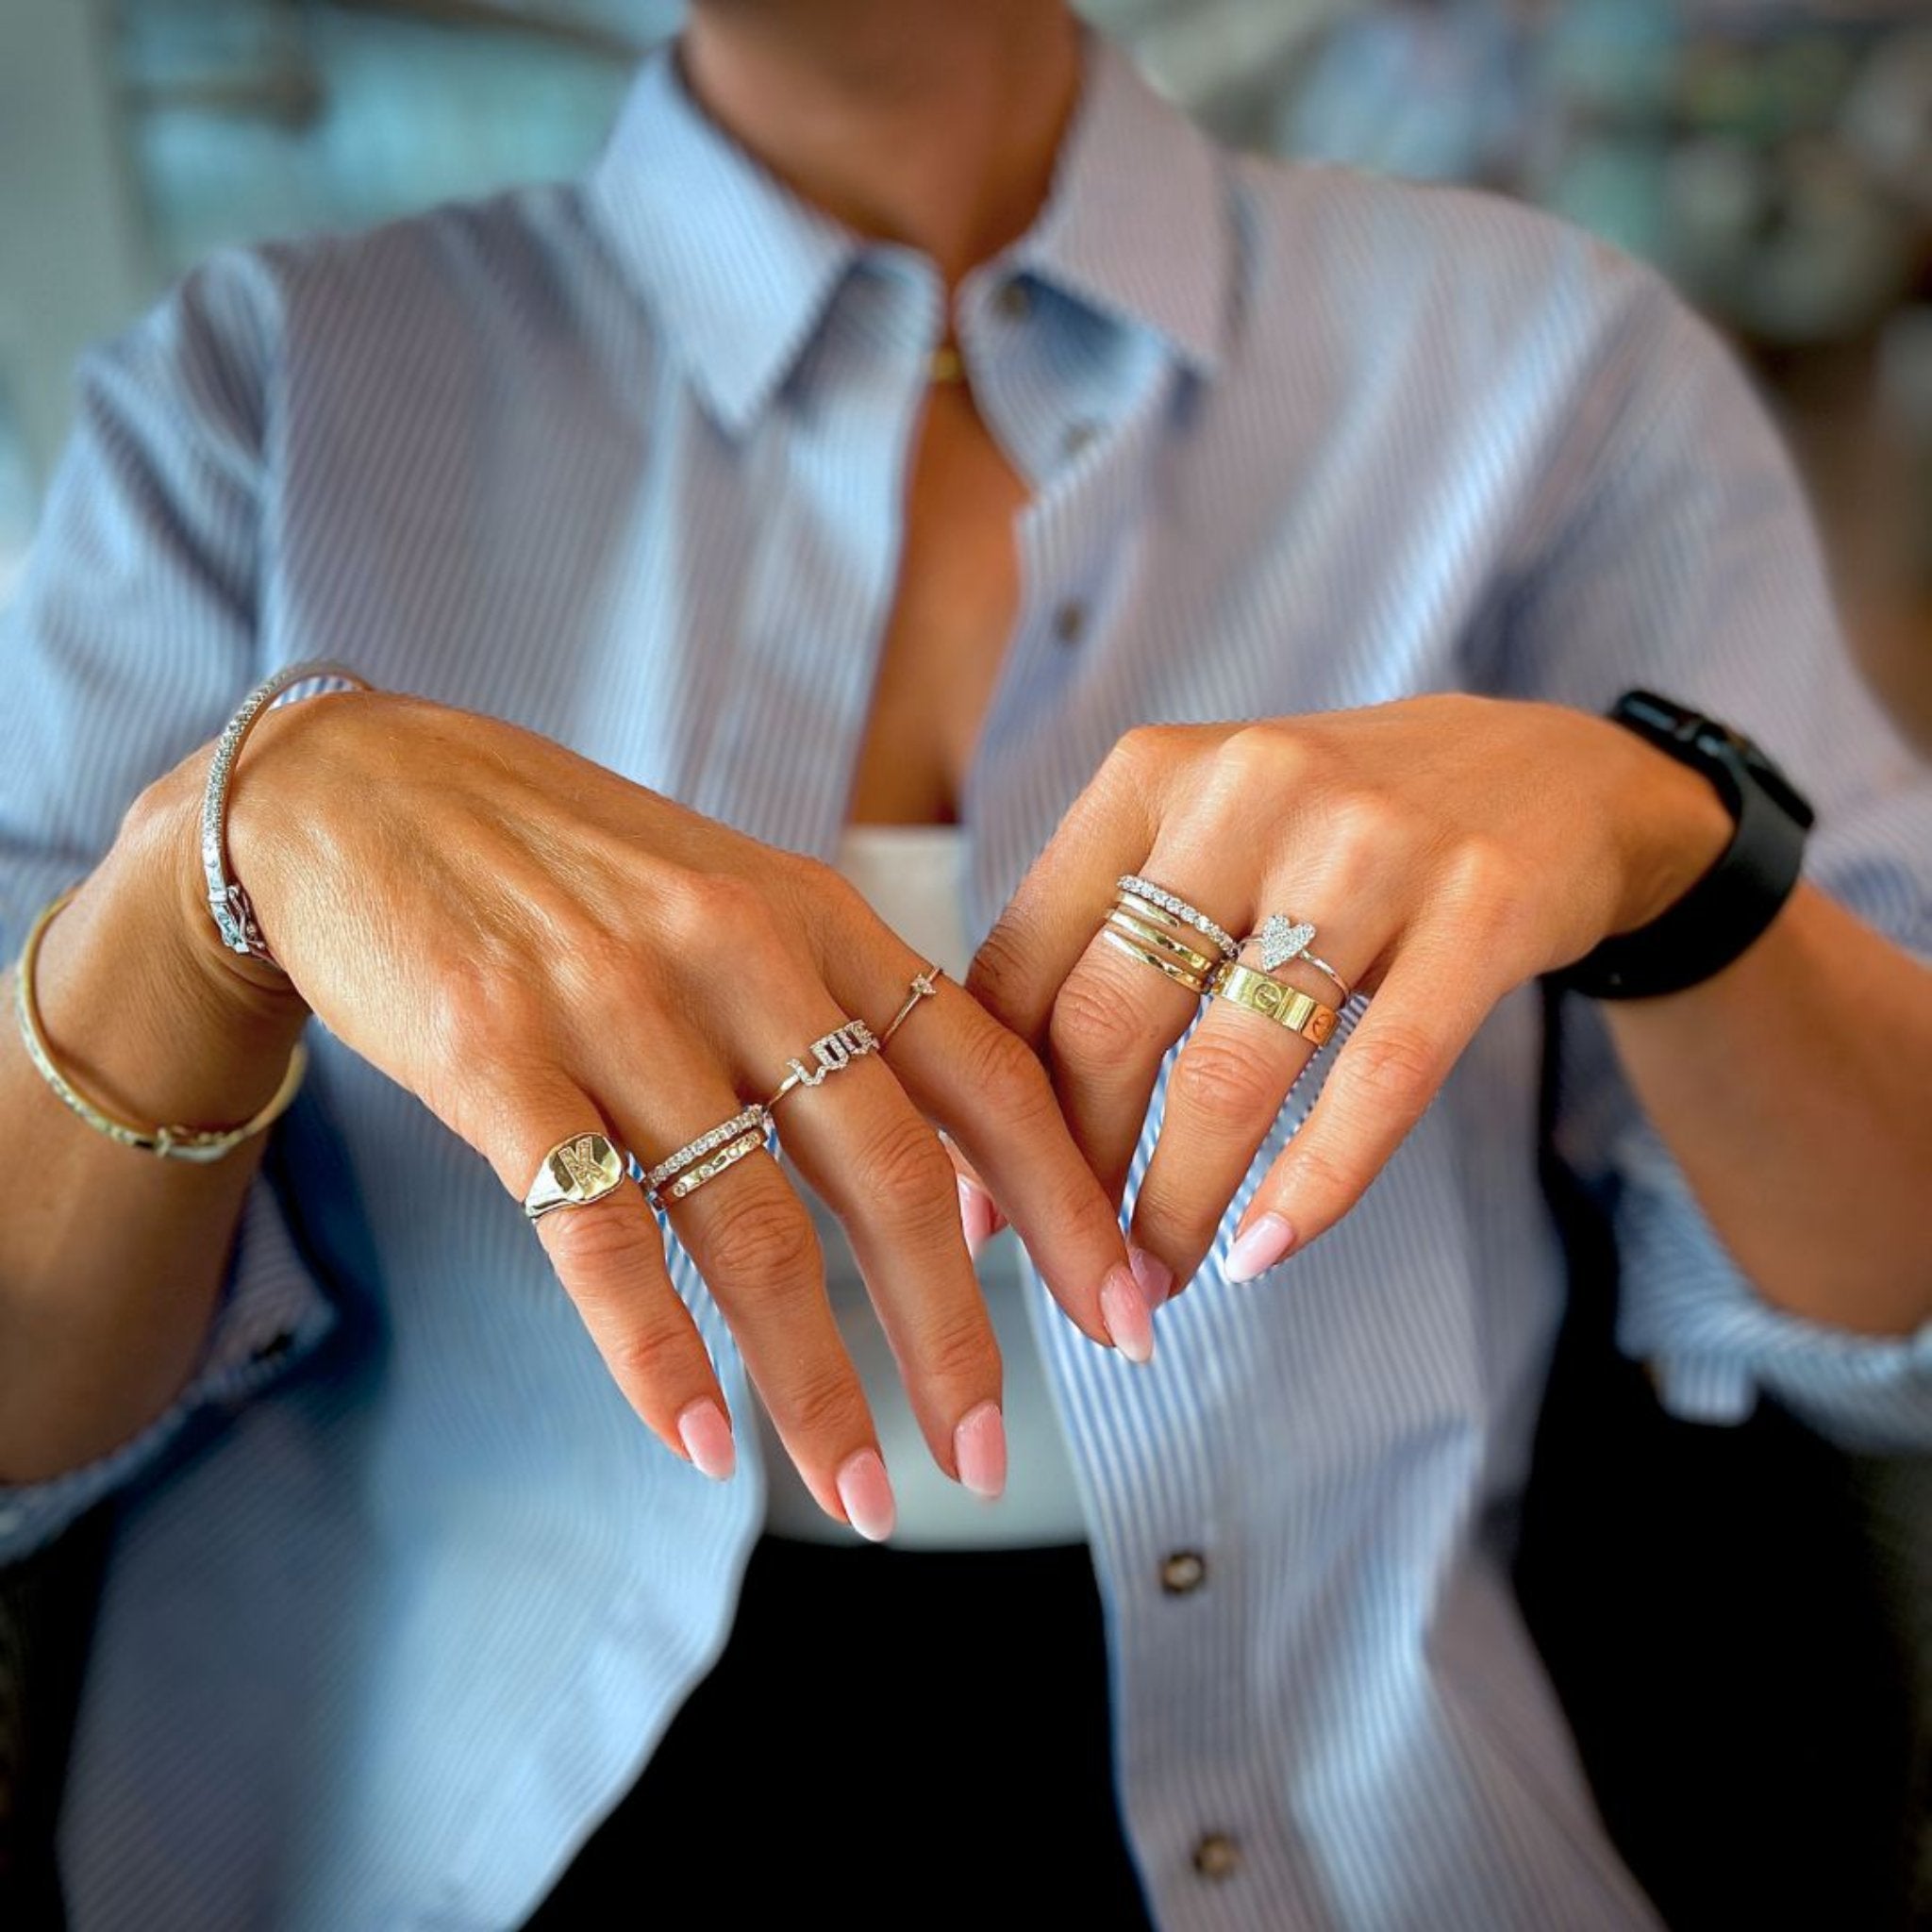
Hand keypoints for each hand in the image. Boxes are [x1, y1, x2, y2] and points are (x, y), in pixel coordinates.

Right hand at [167, 691, 1140, 1534]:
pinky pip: (598, 1240)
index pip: (987, 1074)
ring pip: (755, 1228)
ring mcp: (615, 1003)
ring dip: (817, 1385)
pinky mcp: (494, 1058)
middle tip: (989, 1459)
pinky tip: (702, 1444)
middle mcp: (738, 952)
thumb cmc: (568, 863)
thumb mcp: (737, 897)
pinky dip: (658, 1356)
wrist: (358, 791)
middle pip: (891, 1174)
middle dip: (956, 1336)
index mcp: (818, 914)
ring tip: (862, 1496)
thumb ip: (846, 1017)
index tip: (1125, 1317)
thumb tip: (966, 1182)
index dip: (1069, 1205)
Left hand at [967, 695, 1730, 1298]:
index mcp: (1151, 773)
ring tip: (1156, 1279)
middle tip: (1074, 1267)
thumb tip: (984, 1139)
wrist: (1549, 774)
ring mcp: (1369, 843)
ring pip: (1231, 1068)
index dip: (987, 1105)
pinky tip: (1264, 1252)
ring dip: (1178, 1202)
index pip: (1023, 962)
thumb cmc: (1334, 834)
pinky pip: (1380, 1080)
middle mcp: (1248, 789)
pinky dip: (1314, 1184)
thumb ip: (1101, 947)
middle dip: (1073, 1173)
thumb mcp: (1203, 841)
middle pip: (1108, 1022)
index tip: (983, 1211)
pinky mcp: (1480, 904)